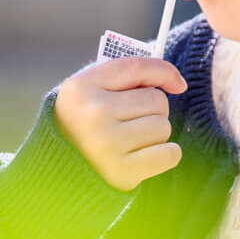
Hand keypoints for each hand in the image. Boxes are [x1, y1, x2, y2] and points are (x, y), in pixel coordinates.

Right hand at [53, 56, 187, 189]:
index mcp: (81, 87)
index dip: (164, 73)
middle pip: (157, 101)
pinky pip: (170, 154)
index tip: (177, 85)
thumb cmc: (86, 123)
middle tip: (127, 125)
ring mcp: (106, 144)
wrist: (60, 172)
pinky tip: (142, 158)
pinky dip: (164, 155)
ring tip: (129, 143)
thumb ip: (133, 74)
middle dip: (151, 112)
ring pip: (164, 127)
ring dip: (154, 135)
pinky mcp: (121, 171)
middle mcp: (93, 114)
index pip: (139, 67)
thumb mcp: (94, 90)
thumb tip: (180, 84)